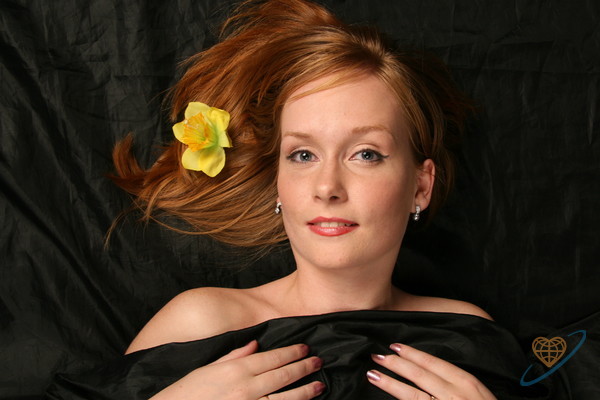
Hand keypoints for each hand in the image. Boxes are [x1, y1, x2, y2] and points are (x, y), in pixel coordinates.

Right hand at [151, 340, 324, 399]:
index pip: (272, 358)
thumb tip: (256, 344)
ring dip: (306, 390)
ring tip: (320, 384)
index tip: (304, 348)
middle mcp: (246, 388)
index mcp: (237, 370)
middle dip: (304, 367)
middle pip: (283, 375)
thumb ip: (235, 355)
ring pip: (286, 398)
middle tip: (318, 361)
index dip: (291, 352)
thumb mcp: (209, 367)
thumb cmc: (189, 391)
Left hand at [366, 343, 495, 399]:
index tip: (396, 346)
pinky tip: (387, 398)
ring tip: (373, 374)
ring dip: (390, 383)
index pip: (435, 364)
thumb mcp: (477, 394)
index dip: (414, 354)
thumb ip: (456, 383)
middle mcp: (456, 395)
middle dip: (396, 364)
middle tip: (377, 355)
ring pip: (413, 395)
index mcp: (468, 384)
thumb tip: (429, 372)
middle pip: (420, 375)